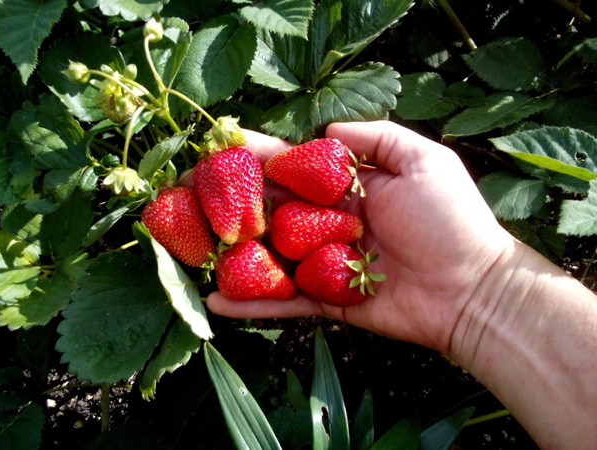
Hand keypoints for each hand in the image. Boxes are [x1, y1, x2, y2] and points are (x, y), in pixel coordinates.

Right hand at [206, 121, 513, 352]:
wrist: (471, 289)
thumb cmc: (450, 222)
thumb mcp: (423, 160)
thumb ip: (375, 138)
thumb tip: (325, 129)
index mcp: (348, 189)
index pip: (294, 169)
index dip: (258, 158)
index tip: (221, 149)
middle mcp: (330, 223)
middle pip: (271, 210)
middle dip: (229, 201)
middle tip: (185, 193)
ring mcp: (325, 263)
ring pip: (269, 256)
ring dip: (228, 249)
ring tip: (186, 242)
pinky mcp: (327, 301)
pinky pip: (284, 302)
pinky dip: (251, 303)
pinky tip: (214, 301)